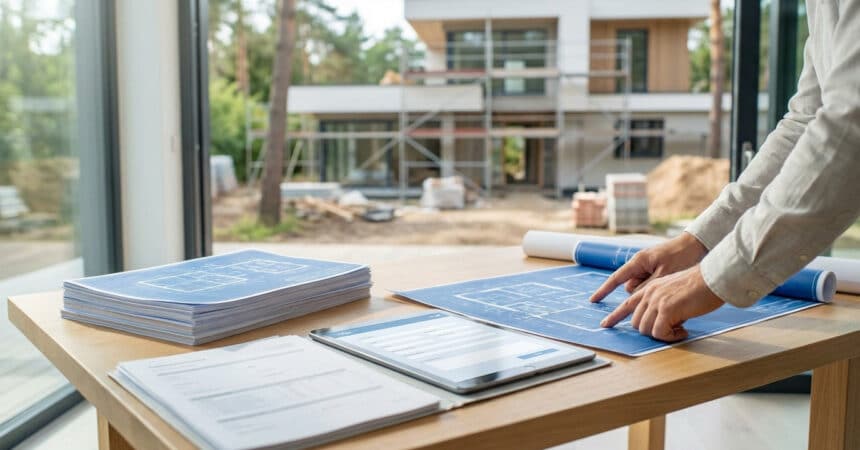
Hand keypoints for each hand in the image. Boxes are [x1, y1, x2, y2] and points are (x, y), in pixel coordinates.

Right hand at [589, 232, 707, 301]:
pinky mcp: (656, 269)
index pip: (616, 278)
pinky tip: (670, 281)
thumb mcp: (664, 274)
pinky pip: (650, 283)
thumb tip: (634, 296)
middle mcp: (640, 264)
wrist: (697, 244)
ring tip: (669, 281)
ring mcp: (648, 267)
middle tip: (659, 286)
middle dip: (641, 292)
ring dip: (651, 290)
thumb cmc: (681, 257)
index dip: (604, 291)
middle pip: (631, 286)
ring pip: (641, 287)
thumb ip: (647, 287)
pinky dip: (657, 286)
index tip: (593, 301)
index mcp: (638, 261)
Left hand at [599, 265, 723, 340]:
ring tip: (679, 330)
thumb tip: (661, 323)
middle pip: (636, 322)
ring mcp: (656, 301)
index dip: (614, 316)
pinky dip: (670, 337)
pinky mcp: (666, 309)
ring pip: (646, 329)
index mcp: (650, 289)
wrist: (713, 278)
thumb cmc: (700, 287)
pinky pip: (659, 332)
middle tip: (670, 330)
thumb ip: (663, 304)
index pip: (627, 304)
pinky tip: (683, 331)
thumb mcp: (674, 293)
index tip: (605, 324)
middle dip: (650, 331)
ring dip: (662, 335)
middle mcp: (649, 293)